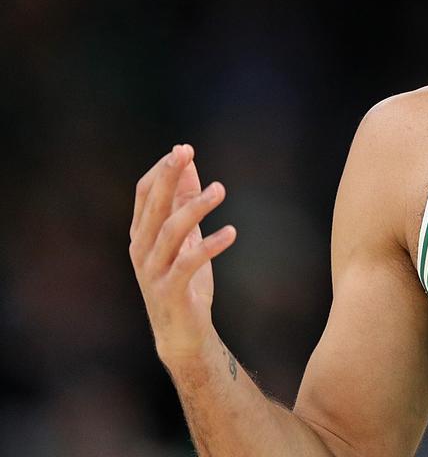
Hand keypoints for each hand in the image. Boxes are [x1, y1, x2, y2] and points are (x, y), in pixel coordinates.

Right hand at [129, 144, 235, 364]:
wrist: (181, 333)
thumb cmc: (183, 279)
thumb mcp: (184, 237)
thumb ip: (183, 203)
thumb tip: (189, 164)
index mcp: (141, 234)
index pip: (144, 194)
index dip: (161, 171)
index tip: (183, 149)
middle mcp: (141, 249)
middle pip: (153, 207)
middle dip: (168, 177)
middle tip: (186, 152)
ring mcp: (153, 271)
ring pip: (170, 231)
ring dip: (195, 207)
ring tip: (220, 190)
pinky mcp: (170, 290)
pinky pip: (188, 263)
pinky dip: (209, 246)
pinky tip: (231, 232)